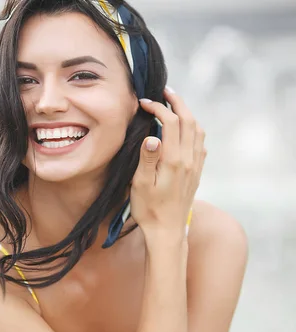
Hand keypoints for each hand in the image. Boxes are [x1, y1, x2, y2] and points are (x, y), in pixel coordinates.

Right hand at [130, 87, 206, 238]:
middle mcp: (189, 160)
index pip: (171, 123)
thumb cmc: (148, 209)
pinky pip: (201, 143)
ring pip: (198, 130)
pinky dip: (194, 129)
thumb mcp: (139, 185)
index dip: (158, 108)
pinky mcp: (197, 172)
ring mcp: (195, 166)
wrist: (168, 231)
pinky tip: (185, 129)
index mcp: (173, 161)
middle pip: (189, 121)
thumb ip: (146, 159)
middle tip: (165, 91)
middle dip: (178, 102)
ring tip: (175, 104)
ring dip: (187, 113)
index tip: (144, 103)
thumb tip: (152, 136)